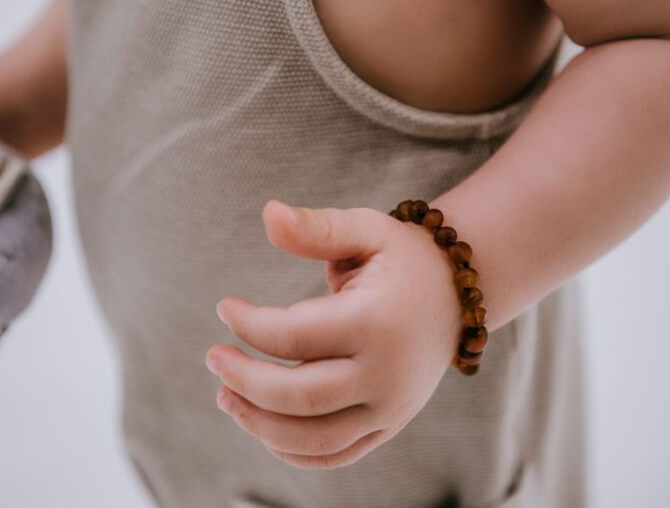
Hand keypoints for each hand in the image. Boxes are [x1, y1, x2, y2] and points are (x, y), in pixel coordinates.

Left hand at [206, 199, 462, 468]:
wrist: (456, 294)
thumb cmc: (401, 257)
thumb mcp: (365, 229)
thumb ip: (317, 227)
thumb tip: (268, 213)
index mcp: (377, 321)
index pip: (294, 337)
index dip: (248, 324)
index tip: (224, 307)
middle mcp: (387, 373)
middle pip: (299, 397)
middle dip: (245, 381)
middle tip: (213, 357)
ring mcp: (391, 407)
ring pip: (314, 438)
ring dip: (260, 425)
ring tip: (226, 397)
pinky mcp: (389, 425)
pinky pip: (337, 455)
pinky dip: (295, 452)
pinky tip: (263, 428)